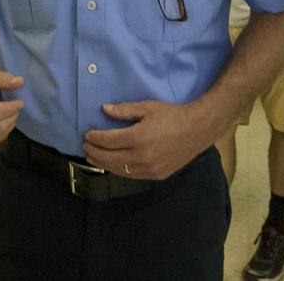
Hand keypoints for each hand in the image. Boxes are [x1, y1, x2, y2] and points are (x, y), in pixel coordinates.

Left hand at [83, 100, 213, 179]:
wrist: (198, 129)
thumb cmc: (172, 115)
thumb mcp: (148, 107)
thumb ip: (124, 110)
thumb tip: (104, 109)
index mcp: (138, 138)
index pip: (108, 141)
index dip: (95, 138)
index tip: (87, 134)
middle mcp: (141, 157)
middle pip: (110, 158)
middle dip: (94, 152)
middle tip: (85, 147)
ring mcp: (149, 169)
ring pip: (119, 169)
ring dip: (104, 164)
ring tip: (94, 157)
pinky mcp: (156, 175)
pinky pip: (132, 175)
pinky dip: (119, 170)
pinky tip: (113, 165)